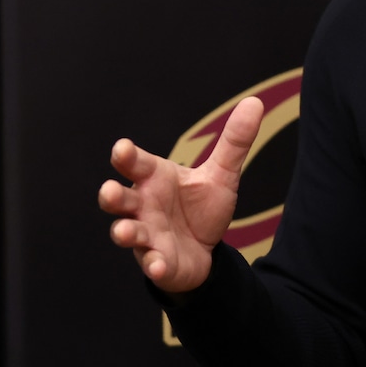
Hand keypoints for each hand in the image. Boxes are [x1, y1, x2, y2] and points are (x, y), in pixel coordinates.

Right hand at [98, 96, 263, 294]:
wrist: (204, 249)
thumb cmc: (200, 207)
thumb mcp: (221, 174)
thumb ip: (234, 142)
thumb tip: (255, 102)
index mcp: (155, 178)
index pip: (136, 163)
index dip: (127, 156)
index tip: (122, 148)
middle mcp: (143, 205)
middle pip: (119, 199)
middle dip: (112, 195)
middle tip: (110, 190)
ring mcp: (146, 235)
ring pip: (127, 231)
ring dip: (124, 231)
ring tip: (125, 231)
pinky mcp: (156, 261)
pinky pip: (151, 263)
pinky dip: (154, 263)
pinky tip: (160, 264)